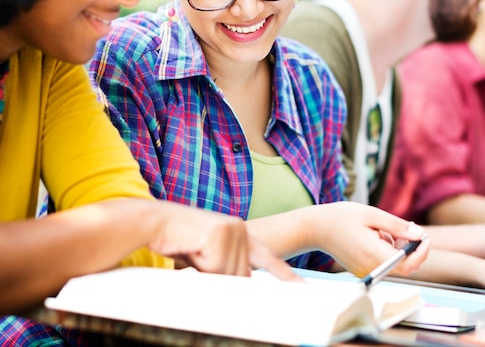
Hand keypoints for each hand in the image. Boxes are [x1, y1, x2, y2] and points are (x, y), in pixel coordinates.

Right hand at [147, 200, 298, 280]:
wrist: (157, 221)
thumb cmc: (180, 241)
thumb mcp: (209, 257)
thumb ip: (227, 268)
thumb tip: (241, 285)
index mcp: (242, 234)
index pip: (267, 258)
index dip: (284, 274)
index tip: (303, 287)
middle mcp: (242, 230)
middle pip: (240, 275)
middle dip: (217, 276)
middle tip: (198, 258)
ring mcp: (233, 229)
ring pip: (227, 273)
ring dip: (206, 271)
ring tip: (193, 252)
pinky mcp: (220, 231)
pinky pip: (214, 267)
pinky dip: (199, 265)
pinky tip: (191, 247)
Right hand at [306, 202, 429, 277]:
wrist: (315, 228)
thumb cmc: (341, 217)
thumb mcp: (372, 214)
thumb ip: (397, 226)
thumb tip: (419, 234)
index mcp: (374, 254)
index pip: (408, 264)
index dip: (421, 252)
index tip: (425, 236)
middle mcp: (370, 268)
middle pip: (403, 265)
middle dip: (409, 247)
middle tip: (405, 226)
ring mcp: (365, 271)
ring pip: (393, 263)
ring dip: (395, 246)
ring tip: (378, 227)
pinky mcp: (361, 269)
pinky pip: (382, 262)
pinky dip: (385, 249)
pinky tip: (372, 235)